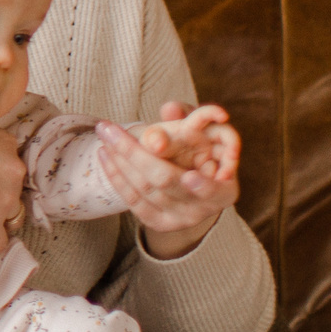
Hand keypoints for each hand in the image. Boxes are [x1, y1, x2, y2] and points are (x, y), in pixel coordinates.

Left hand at [97, 102, 240, 257]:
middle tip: (108, 129)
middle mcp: (204, 209)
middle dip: (134, 152)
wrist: (194, 187)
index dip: (202, 186)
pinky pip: (133, 201)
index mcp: (225, 191)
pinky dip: (116, 177)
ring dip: (120, 161)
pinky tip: (105, 156)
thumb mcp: (202, 134)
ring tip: (105, 137)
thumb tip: (170, 108)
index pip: (212, 190)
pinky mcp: (159, 223)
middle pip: (165, 180)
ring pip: (145, 189)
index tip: (189, 177)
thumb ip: (188, 118)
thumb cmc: (200, 152)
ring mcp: (180, 219)